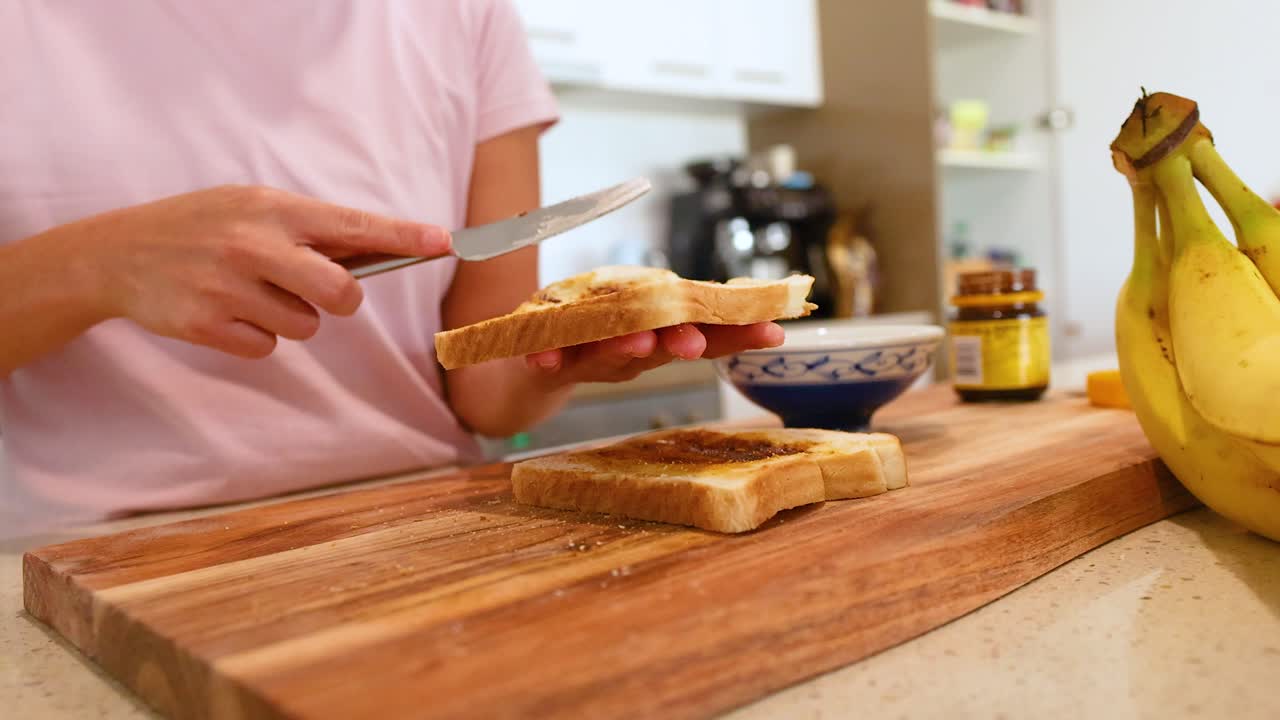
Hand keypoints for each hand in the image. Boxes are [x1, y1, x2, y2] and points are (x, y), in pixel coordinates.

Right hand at [85, 185, 450, 357]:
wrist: (117, 253)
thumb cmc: (200, 226)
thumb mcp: (250, 206)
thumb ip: (307, 229)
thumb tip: (373, 253)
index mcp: (272, 209)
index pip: (353, 225)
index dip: (404, 237)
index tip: (445, 242)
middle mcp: (253, 245)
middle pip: (341, 293)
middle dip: (342, 300)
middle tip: (321, 292)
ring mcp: (228, 288)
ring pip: (305, 326)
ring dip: (291, 317)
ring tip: (250, 292)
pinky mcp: (207, 326)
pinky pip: (267, 347)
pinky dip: (257, 336)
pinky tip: (226, 312)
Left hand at [525, 321, 784, 384]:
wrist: (538, 367)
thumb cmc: (600, 333)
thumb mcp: (645, 310)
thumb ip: (682, 303)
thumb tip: (752, 292)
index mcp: (659, 336)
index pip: (704, 334)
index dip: (738, 334)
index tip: (772, 331)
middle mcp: (629, 355)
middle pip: (659, 349)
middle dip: (678, 343)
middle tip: (694, 343)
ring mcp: (588, 362)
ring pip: (607, 357)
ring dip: (622, 350)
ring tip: (634, 341)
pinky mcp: (547, 365)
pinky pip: (547, 362)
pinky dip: (547, 359)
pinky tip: (544, 357)